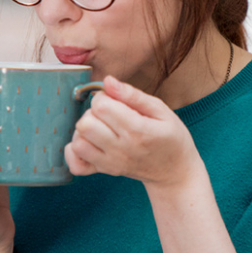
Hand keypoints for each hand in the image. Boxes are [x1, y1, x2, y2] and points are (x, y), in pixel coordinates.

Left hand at [64, 76, 202, 188]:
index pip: (101, 106)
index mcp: (137, 130)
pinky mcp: (104, 171)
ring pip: (78, 142)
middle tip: (109, 113)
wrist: (175, 171)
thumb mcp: (161, 110)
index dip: (104, 97)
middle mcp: (121, 149)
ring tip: (100, 127)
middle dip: (92, 112)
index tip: (115, 100)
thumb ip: (133, 95)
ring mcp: (110, 163)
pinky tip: (90, 142)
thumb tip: (108, 81)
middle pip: (85, 124)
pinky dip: (76, 152)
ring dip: (84, 130)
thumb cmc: (171, 138)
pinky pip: (76, 165)